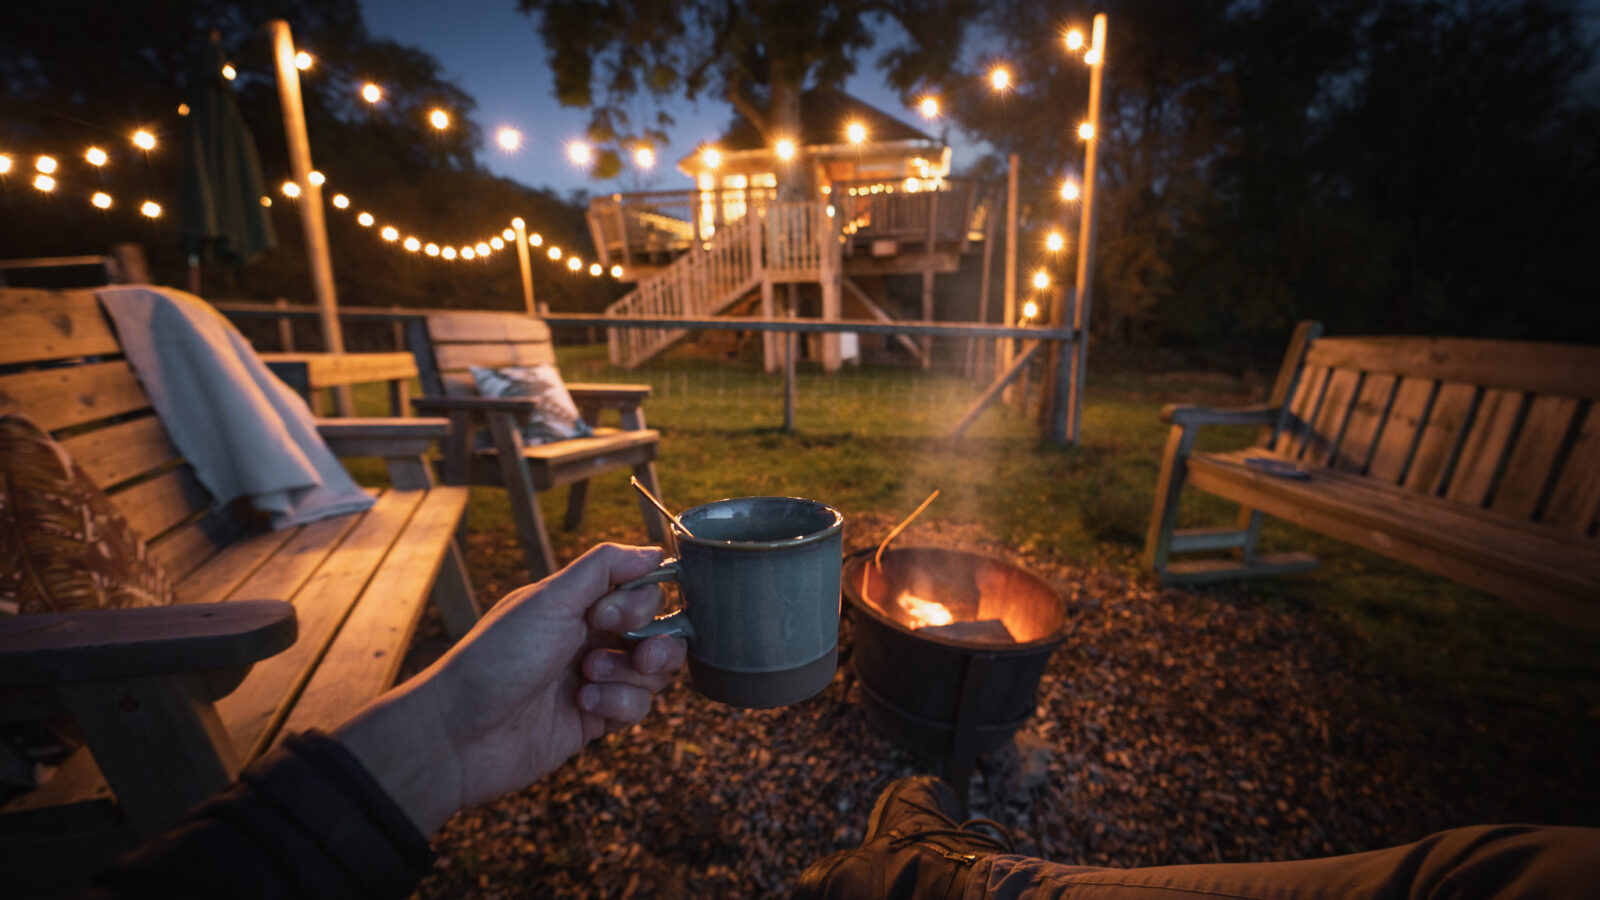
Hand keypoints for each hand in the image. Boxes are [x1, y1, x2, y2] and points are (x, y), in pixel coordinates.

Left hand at [334, 543, 686, 833]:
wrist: (460, 733)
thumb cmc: (496, 658)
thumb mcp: (548, 600)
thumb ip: (603, 569)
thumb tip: (654, 549)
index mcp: (578, 604)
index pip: (641, 591)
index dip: (639, 603)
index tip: (604, 615)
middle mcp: (590, 637)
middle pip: (658, 632)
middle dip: (655, 643)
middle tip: (635, 654)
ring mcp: (596, 679)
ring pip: (653, 673)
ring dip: (630, 676)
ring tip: (589, 679)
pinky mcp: (596, 719)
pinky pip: (637, 708)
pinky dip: (618, 705)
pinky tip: (584, 706)